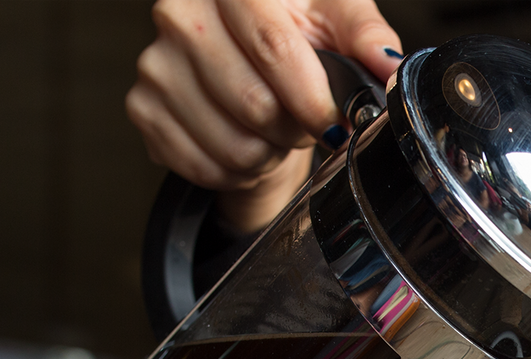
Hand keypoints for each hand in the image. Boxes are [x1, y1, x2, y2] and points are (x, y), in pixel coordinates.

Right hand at [125, 0, 401, 230]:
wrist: (246, 65)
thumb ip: (364, 36)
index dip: (312, 97)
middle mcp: (180, 14)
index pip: (272, 46)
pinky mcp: (144, 109)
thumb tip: (387, 63)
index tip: (336, 122)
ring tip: (276, 133)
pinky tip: (247, 146)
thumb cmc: (294, 36)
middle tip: (305, 123)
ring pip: (231, 144)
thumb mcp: (334, 19)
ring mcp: (156, 63)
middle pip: (253, 102)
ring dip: (268, 154)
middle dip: (294, 128)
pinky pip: (204, 166)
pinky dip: (237, 171)